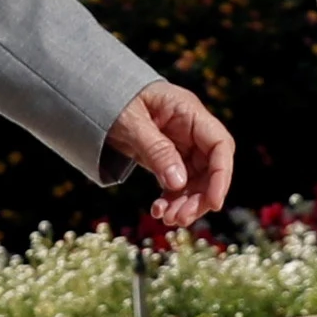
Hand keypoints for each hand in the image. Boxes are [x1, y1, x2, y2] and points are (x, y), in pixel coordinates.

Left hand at [107, 78, 237, 229]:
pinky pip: (177, 183)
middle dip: (200, 197)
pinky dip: (171, 200)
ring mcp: (181, 144)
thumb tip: (179, 182)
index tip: (214, 203)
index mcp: (188, 111)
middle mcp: (190, 129)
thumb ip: (156, 150)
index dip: (221, 175)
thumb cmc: (113, 98)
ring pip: (195, 180)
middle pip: (210, 168)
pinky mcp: (168, 157)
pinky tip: (158, 212)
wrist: (94, 95)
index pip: (219, 143)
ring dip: (185, 203)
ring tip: (167, 220)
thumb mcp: (131, 122)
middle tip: (181, 218)